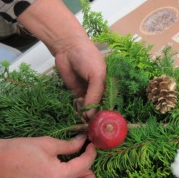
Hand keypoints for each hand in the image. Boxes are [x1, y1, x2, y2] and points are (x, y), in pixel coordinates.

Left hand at [16, 0, 105, 118]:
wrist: (67, 47)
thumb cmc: (87, 57)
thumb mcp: (96, 76)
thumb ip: (95, 95)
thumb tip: (91, 115)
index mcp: (110, 85)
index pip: (111, 104)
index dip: (108, 115)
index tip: (104, 127)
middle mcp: (100, 90)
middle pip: (100, 108)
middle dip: (96, 118)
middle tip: (93, 130)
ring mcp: (88, 93)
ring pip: (89, 109)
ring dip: (87, 117)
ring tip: (85, 127)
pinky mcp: (76, 93)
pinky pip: (78, 106)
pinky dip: (78, 112)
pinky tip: (78, 118)